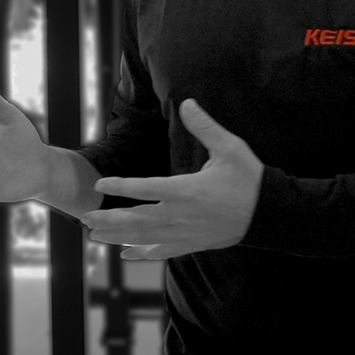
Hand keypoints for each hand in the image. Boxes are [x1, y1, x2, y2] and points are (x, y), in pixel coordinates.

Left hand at [82, 99, 262, 260]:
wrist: (269, 214)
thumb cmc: (249, 178)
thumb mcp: (230, 148)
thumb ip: (205, 126)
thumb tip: (187, 102)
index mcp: (186, 190)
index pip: (145, 188)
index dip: (120, 186)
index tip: (100, 184)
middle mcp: (181, 215)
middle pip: (136, 219)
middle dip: (108, 219)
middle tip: (84, 218)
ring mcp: (185, 233)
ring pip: (144, 238)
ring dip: (117, 237)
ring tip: (94, 236)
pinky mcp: (192, 244)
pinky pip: (162, 251)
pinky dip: (142, 252)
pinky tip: (126, 253)